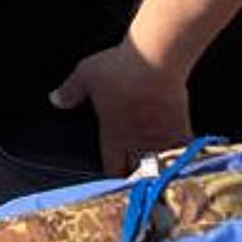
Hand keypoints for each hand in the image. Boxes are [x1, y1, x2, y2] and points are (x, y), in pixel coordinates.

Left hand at [50, 34, 191, 176]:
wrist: (155, 58)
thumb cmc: (119, 67)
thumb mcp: (86, 75)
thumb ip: (70, 91)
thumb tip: (55, 100)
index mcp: (114, 134)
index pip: (112, 168)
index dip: (113, 176)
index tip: (114, 178)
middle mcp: (138, 142)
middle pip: (138, 175)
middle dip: (137, 180)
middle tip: (138, 183)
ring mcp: (161, 137)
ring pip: (162, 169)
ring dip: (160, 174)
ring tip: (161, 180)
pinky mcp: (181, 128)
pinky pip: (185, 152)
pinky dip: (184, 159)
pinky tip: (186, 162)